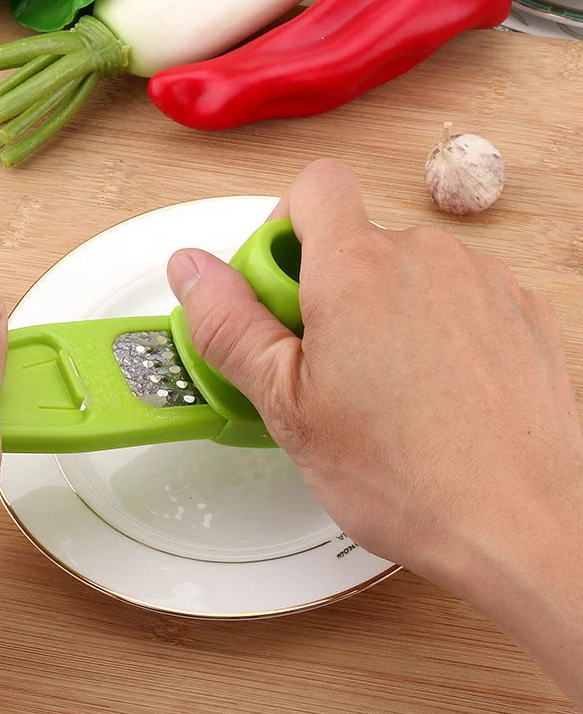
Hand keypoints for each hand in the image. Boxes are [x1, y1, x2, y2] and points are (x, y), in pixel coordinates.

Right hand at [167, 160, 582, 705]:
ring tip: (383, 390)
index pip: (313, 188)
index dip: (285, 229)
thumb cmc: (408, 476)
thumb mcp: (287, 405)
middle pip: (358, 237)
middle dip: (328, 286)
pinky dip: (436, 327)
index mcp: (359, 270)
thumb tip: (192, 270)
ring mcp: (483, 280)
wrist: (519, 525)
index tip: (278, 289)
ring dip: (385, 309)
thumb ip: (230, 324)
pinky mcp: (522, 310)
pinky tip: (433, 392)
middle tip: (324, 364)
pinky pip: (459, 296)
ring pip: (408, 269)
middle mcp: (427, 257)